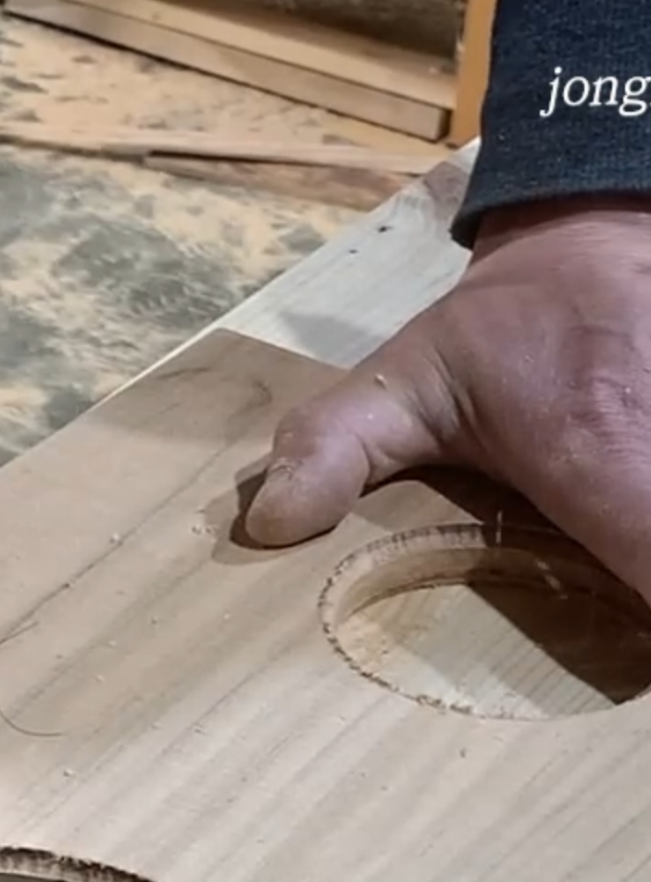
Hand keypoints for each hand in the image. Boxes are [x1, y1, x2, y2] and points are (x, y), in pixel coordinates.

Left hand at [246, 199, 650, 603]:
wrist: (598, 235)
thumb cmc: (501, 329)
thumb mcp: (401, 381)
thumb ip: (332, 450)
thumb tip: (269, 527)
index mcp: (593, 441)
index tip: (629, 647)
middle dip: (643, 615)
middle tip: (613, 639)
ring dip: (646, 584)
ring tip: (617, 613)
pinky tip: (625, 572)